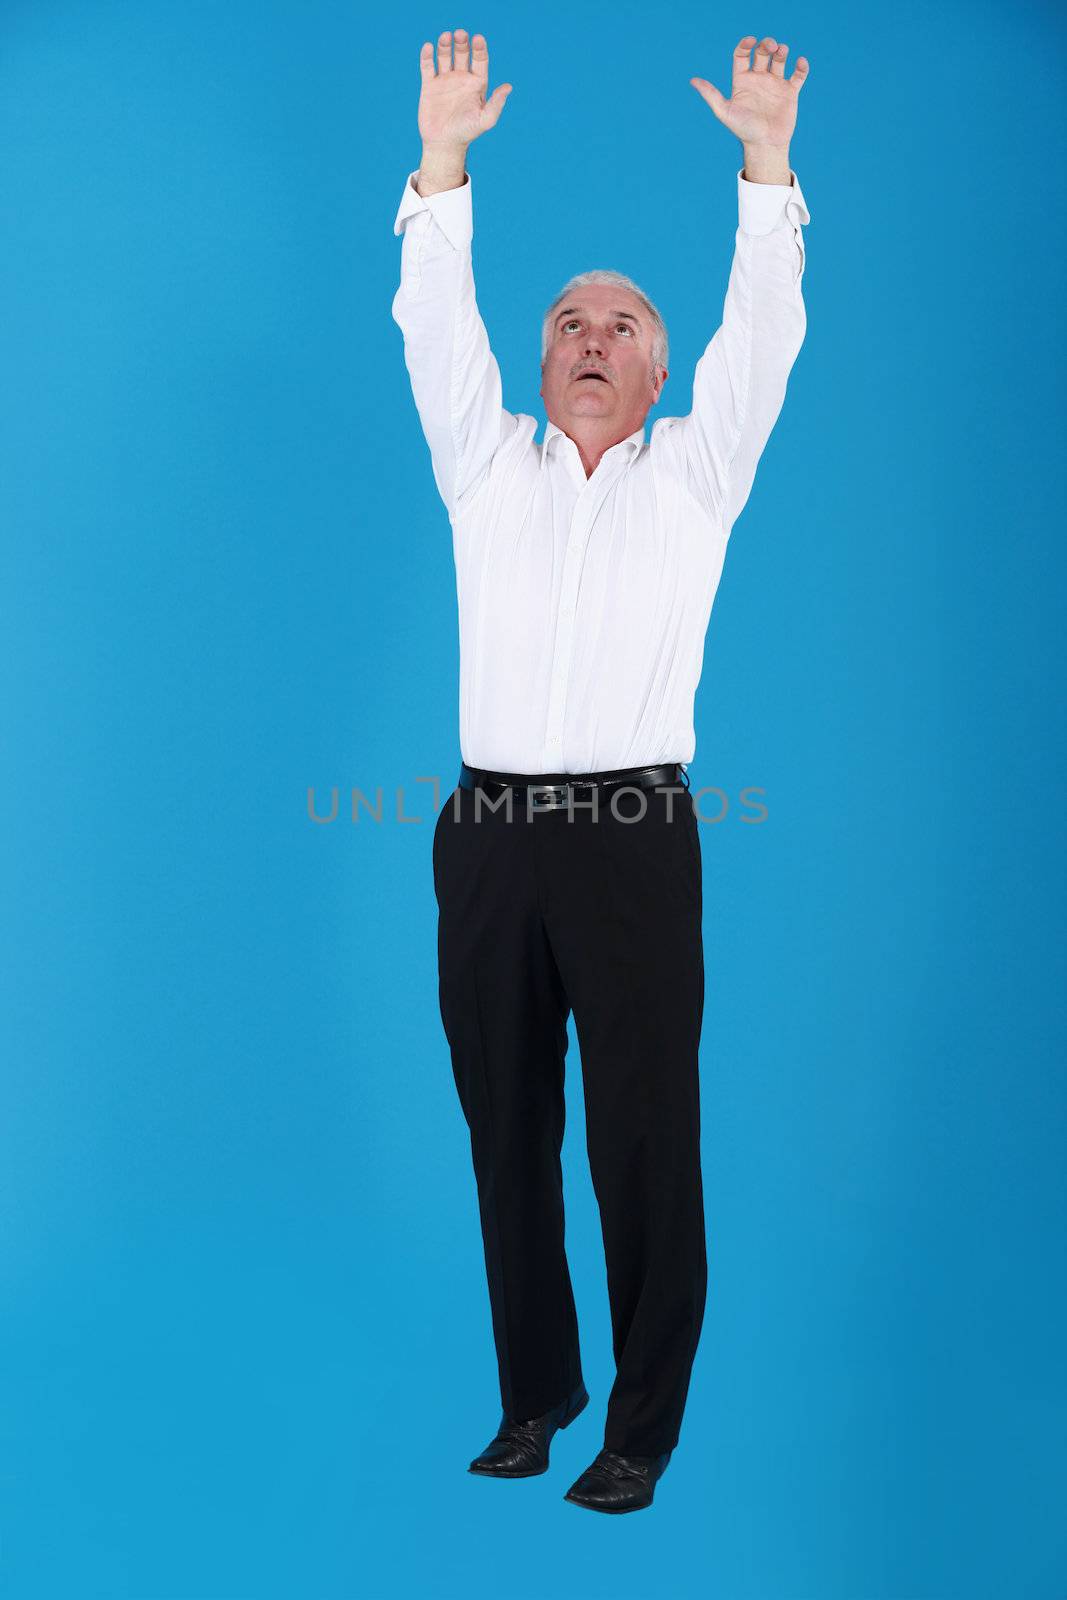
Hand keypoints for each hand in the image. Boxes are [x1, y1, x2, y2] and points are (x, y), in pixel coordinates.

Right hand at [418, 29, 511, 149]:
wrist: (444, 144)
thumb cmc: (467, 133)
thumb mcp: (485, 120)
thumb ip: (496, 103)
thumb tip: (508, 87)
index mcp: (476, 84)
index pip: (480, 60)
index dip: (479, 49)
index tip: (478, 39)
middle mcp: (461, 79)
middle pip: (463, 54)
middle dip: (462, 43)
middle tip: (460, 34)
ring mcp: (445, 80)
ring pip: (445, 56)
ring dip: (445, 45)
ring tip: (446, 37)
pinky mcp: (429, 86)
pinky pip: (428, 67)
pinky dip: (427, 56)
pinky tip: (428, 47)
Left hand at [690, 35, 807, 149]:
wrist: (764, 146)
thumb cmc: (743, 131)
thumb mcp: (724, 112)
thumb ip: (711, 95)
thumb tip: (693, 80)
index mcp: (742, 81)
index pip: (742, 55)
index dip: (745, 44)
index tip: (751, 41)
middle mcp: (758, 80)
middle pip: (762, 53)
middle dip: (766, 45)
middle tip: (771, 47)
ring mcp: (775, 85)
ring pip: (779, 59)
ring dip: (781, 51)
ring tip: (782, 52)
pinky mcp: (790, 92)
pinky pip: (798, 75)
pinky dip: (801, 67)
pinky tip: (800, 63)